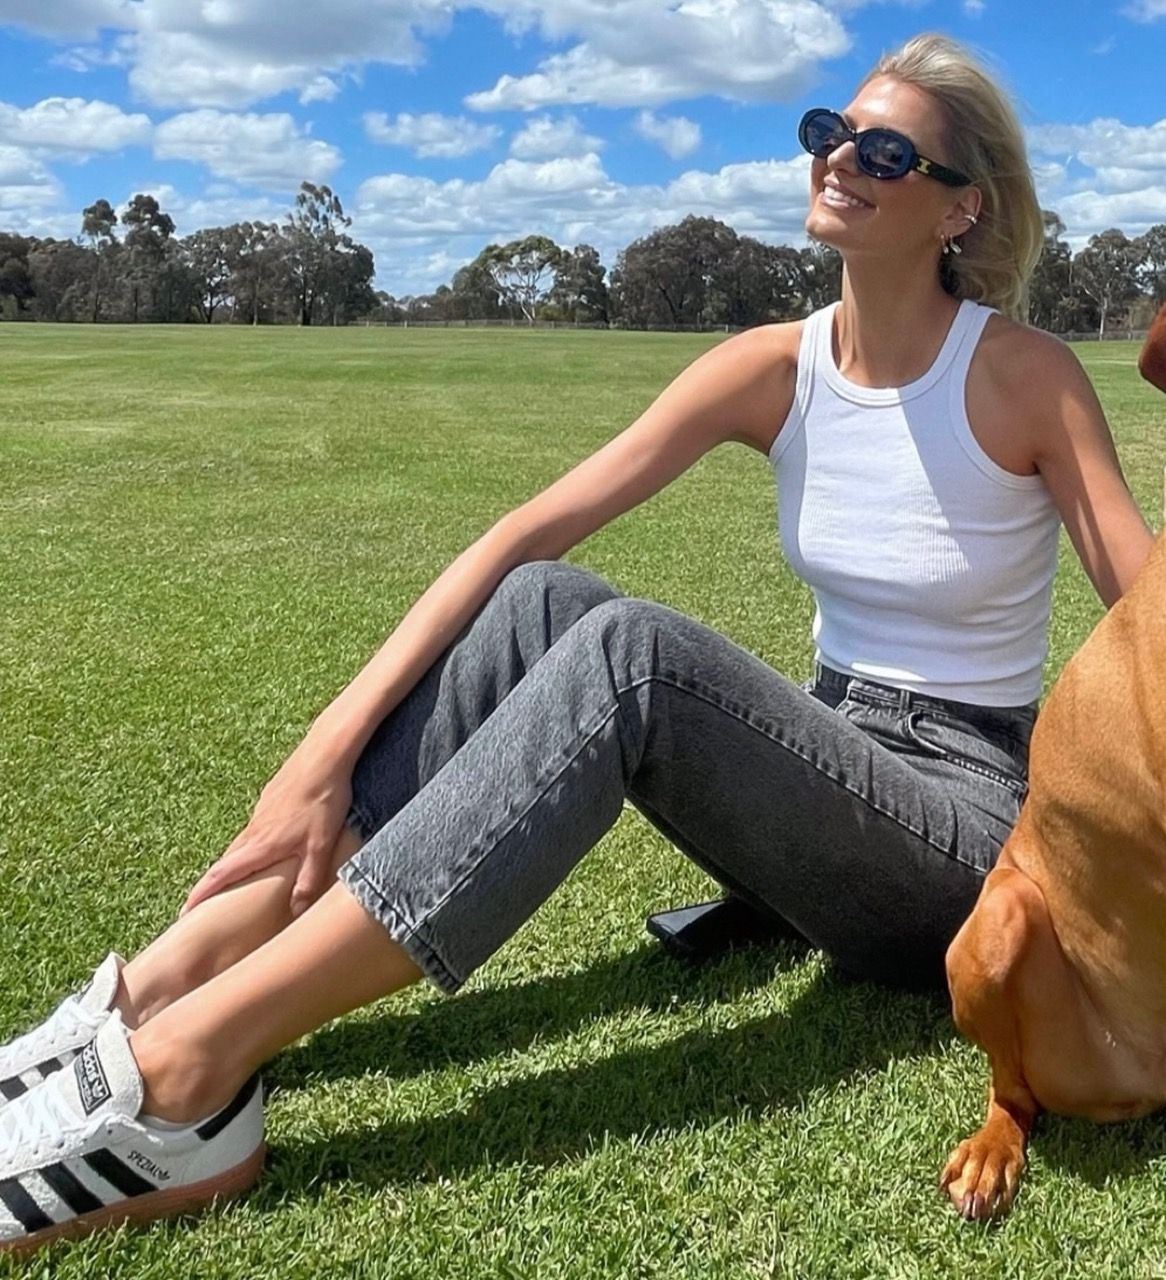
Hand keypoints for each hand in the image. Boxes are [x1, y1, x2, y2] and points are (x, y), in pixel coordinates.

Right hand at [180, 748, 353, 918]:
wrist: (324, 754)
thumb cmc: (324, 800)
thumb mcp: (321, 846)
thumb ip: (308, 880)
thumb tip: (295, 912)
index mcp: (262, 845)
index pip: (222, 875)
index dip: (201, 894)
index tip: (184, 912)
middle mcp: (255, 829)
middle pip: (226, 861)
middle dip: (213, 883)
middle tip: (202, 903)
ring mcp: (261, 812)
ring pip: (241, 843)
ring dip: (232, 863)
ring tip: (232, 880)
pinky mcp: (271, 798)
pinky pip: (255, 828)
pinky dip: (250, 843)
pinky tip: (263, 845)